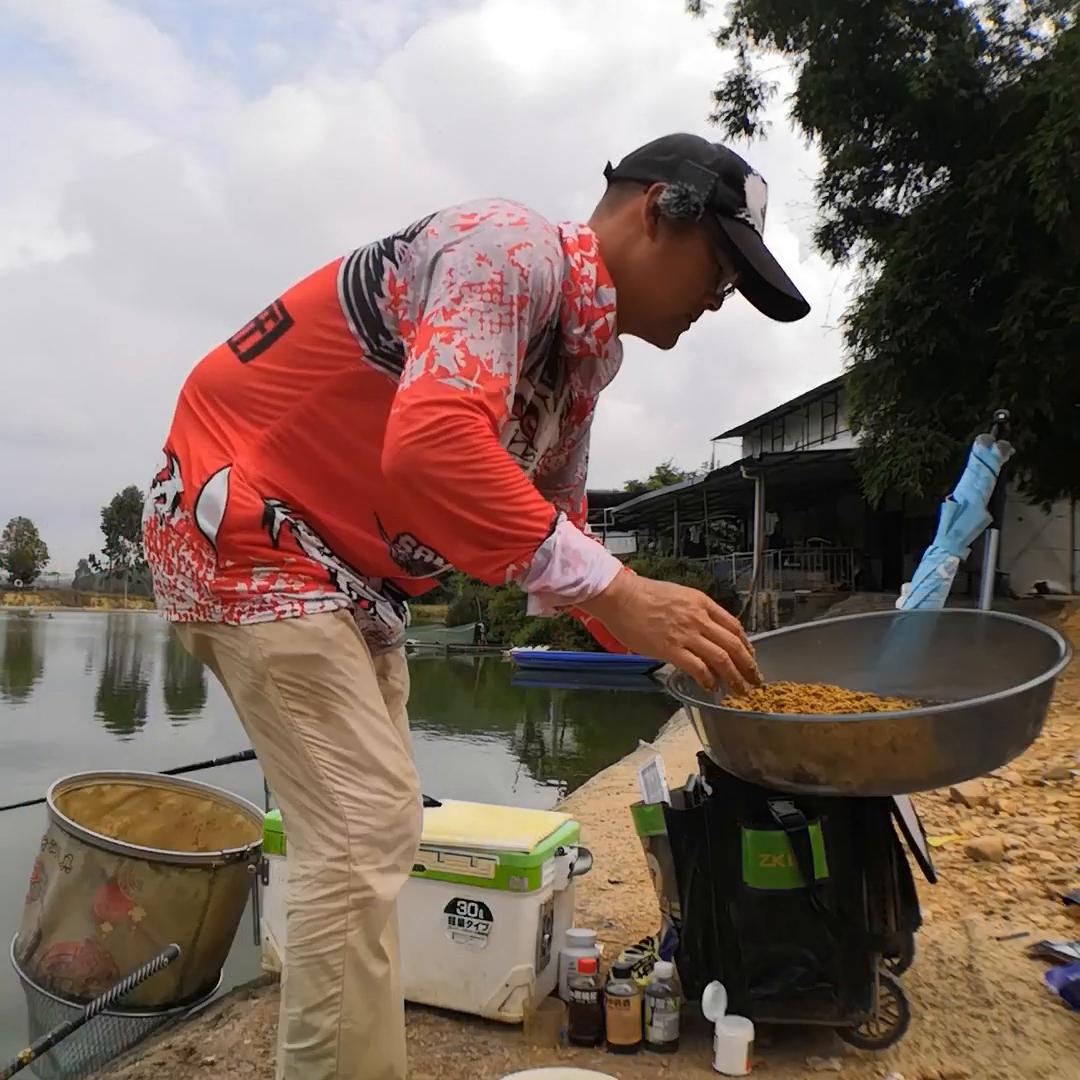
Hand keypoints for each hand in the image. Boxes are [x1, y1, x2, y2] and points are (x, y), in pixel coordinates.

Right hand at [578, 573, 760, 693]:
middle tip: (754, 679)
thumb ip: (693, 611)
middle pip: (734, 644)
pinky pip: (697, 667)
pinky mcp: (671, 649)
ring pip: (721, 658)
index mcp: (701, 603)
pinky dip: (708, 680)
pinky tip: (710, 687)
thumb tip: (703, 628)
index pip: (734, 625)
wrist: (620, 597)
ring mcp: (686, 634)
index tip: (749, 656)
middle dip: (748, 665)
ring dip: (734, 677)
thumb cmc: (642, 594)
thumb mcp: (678, 595)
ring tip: (739, 690)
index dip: (746, 644)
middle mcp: (698, 618)